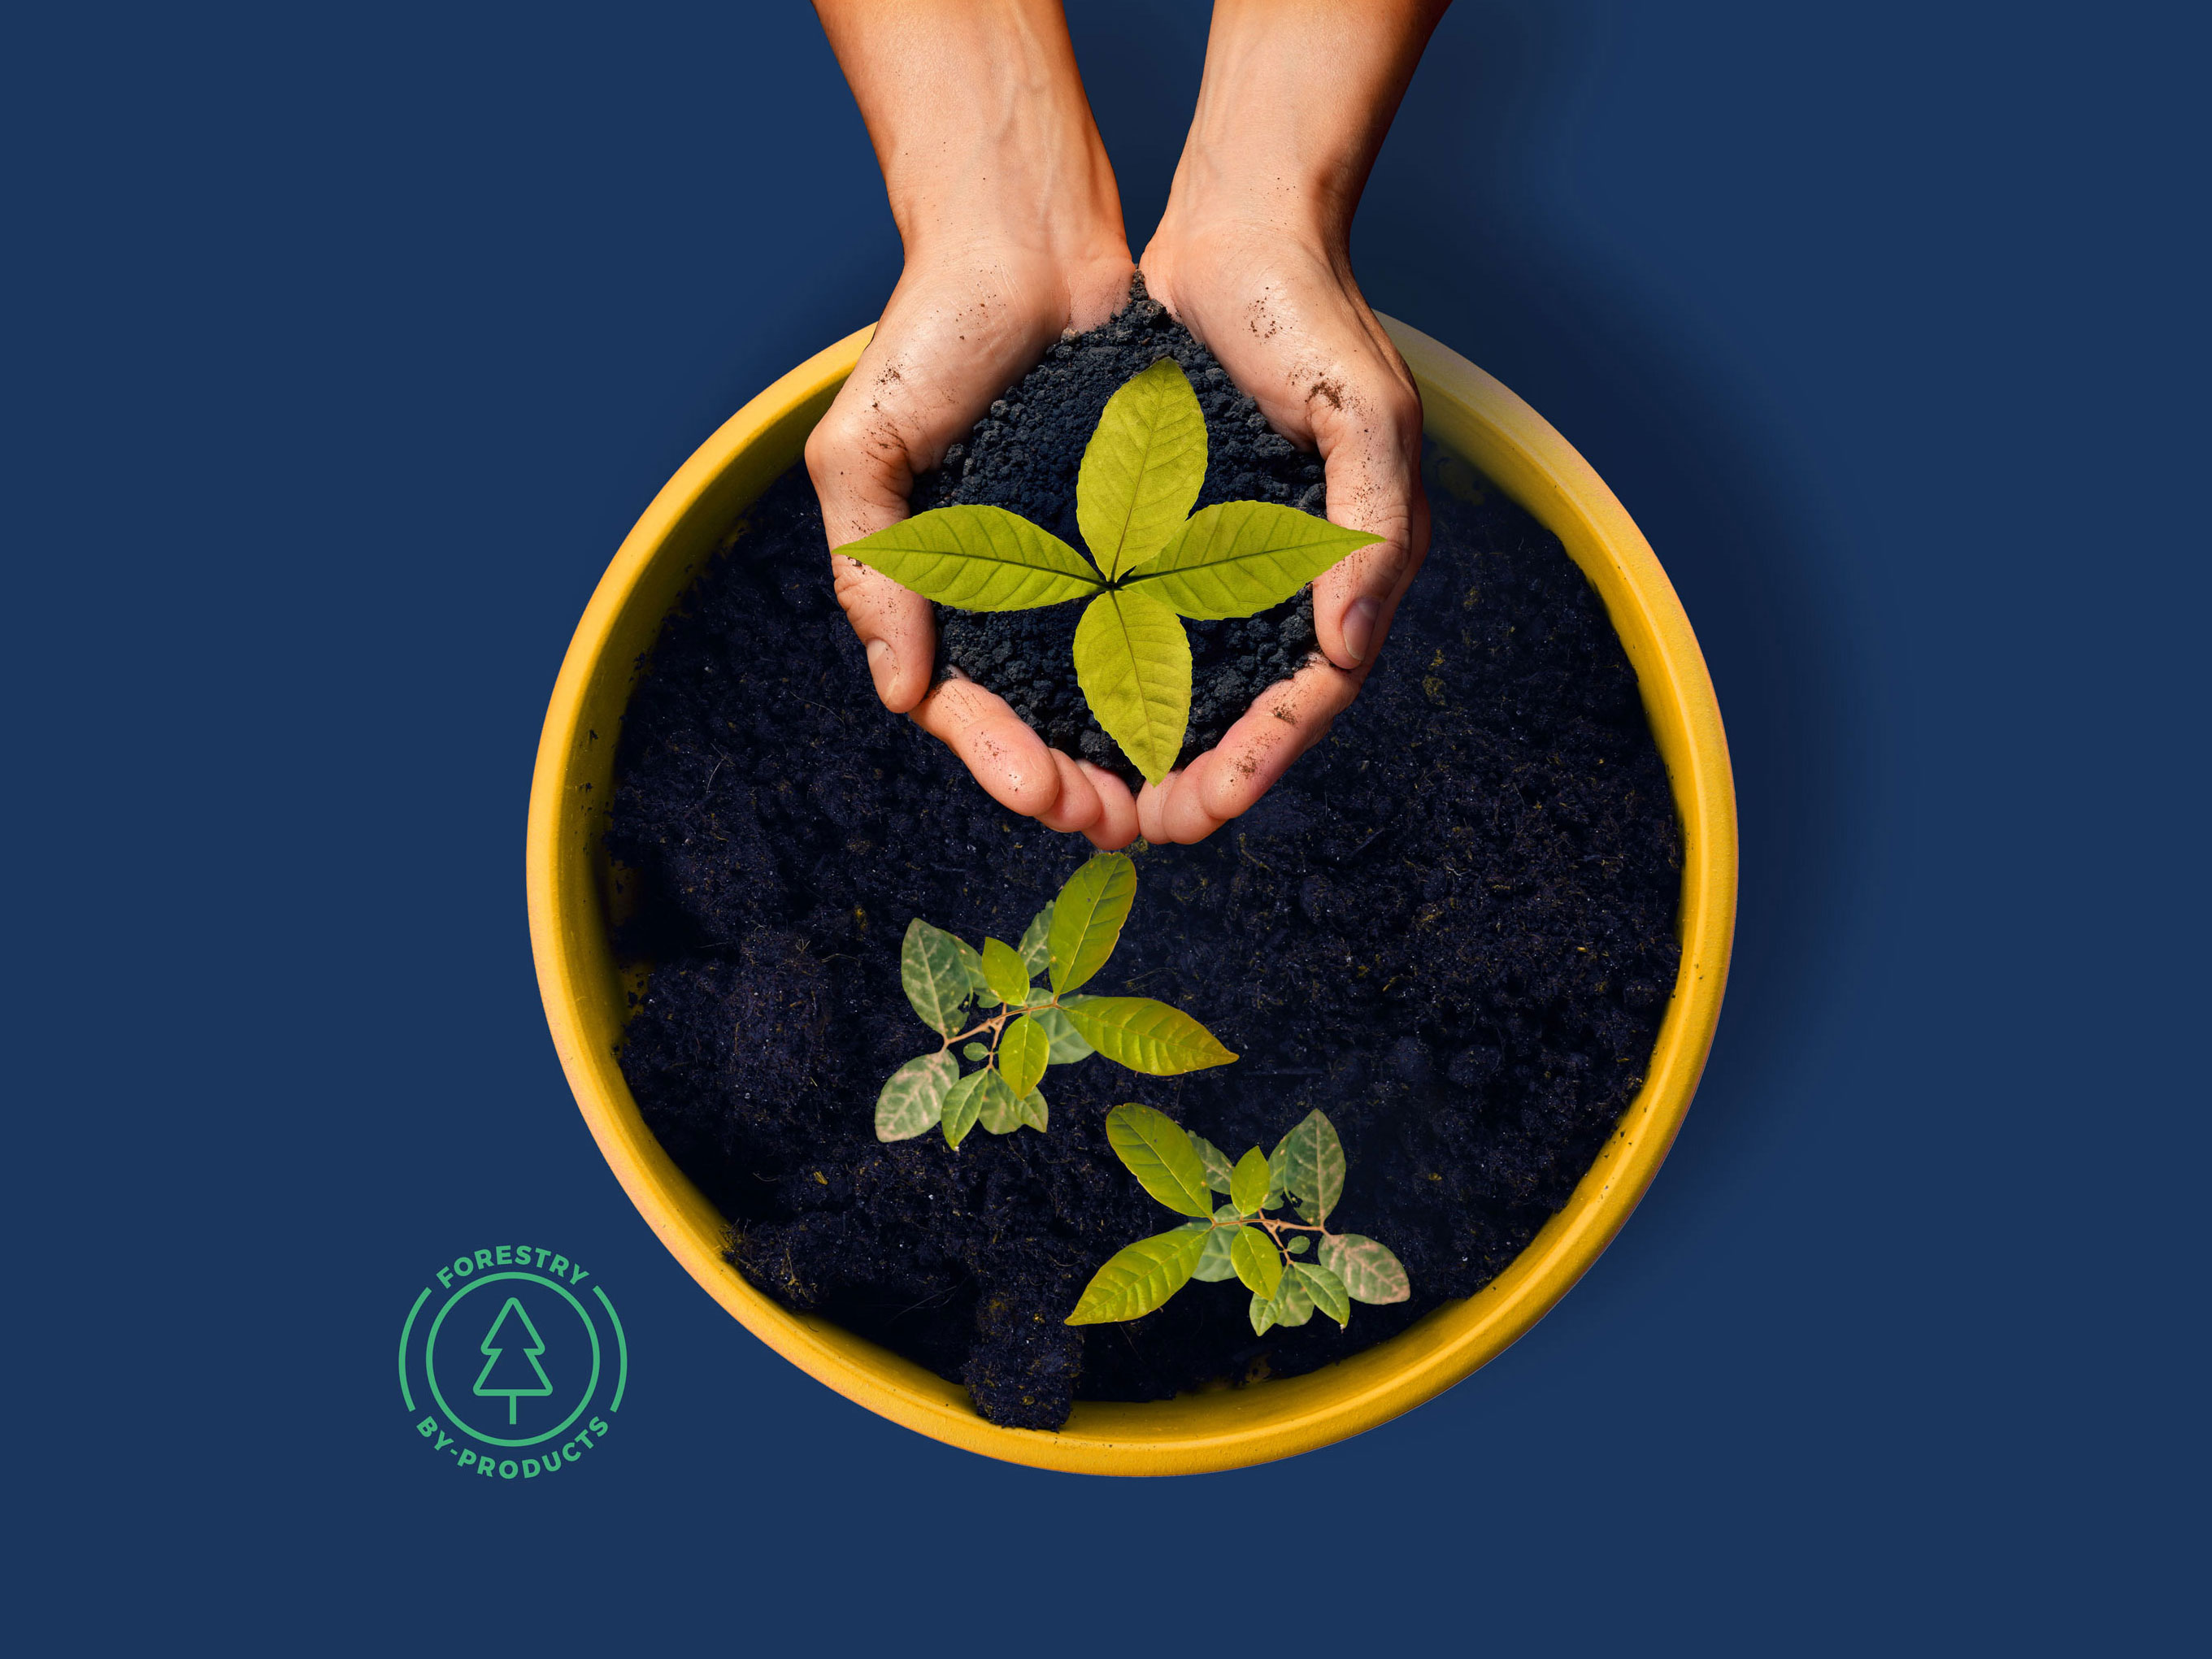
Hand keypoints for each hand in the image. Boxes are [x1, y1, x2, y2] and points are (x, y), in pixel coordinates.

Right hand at [806, 0, 1142, 847]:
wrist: (1025, 241)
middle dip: (1074, 782)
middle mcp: (1004, 593)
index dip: (1001, 760)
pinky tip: (1208, 714)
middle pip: (1039, 721)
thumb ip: (871, 567)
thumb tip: (901, 690)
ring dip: (1130, 752)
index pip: (962, 707)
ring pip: (1102, 690)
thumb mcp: (863, 448)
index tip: (1043, 792)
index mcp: (933, 591)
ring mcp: (1074, 568)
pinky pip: (1158, 621)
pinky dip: (1176, 676)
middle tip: (1120, 821)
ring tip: (1167, 796)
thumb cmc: (928, 337)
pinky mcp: (1139, 533)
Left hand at [1136, 223, 1428, 843]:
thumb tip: (1343, 654)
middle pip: (1248, 711)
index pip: (1313, 695)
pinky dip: (1113, 675)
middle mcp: (1291, 576)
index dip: (1262, 761)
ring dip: (1151, 747)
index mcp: (1350, 566)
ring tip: (1097, 795)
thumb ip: (1368, 533)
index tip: (1207, 808)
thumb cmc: (1313, 314)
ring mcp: (1228, 557)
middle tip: (1137, 827)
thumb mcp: (1366, 414)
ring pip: (1192, 682)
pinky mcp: (1171, 531)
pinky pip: (1144, 623)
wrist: (1238, 228)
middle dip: (1198, 779)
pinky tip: (1067, 710)